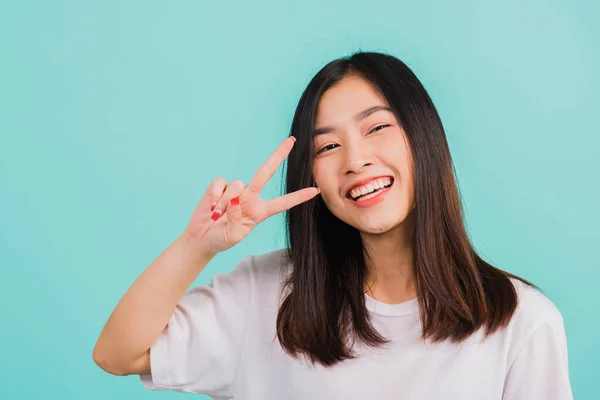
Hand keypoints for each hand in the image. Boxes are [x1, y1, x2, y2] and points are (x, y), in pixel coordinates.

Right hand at [184, 136, 319, 254]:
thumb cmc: (221, 239)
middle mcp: (250, 197)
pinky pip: (220, 183)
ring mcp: (236, 190)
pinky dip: (215, 195)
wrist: (202, 238)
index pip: (283, 203)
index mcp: (260, 211)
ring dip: (225, 202)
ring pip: (236, 185)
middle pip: (266, 172)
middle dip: (278, 155)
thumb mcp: (233, 235)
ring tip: (217, 216)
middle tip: (292, 140)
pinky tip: (211, 206)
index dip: (299, 197)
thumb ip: (237, 218)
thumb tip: (236, 197)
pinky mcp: (220, 186)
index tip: (315, 191)